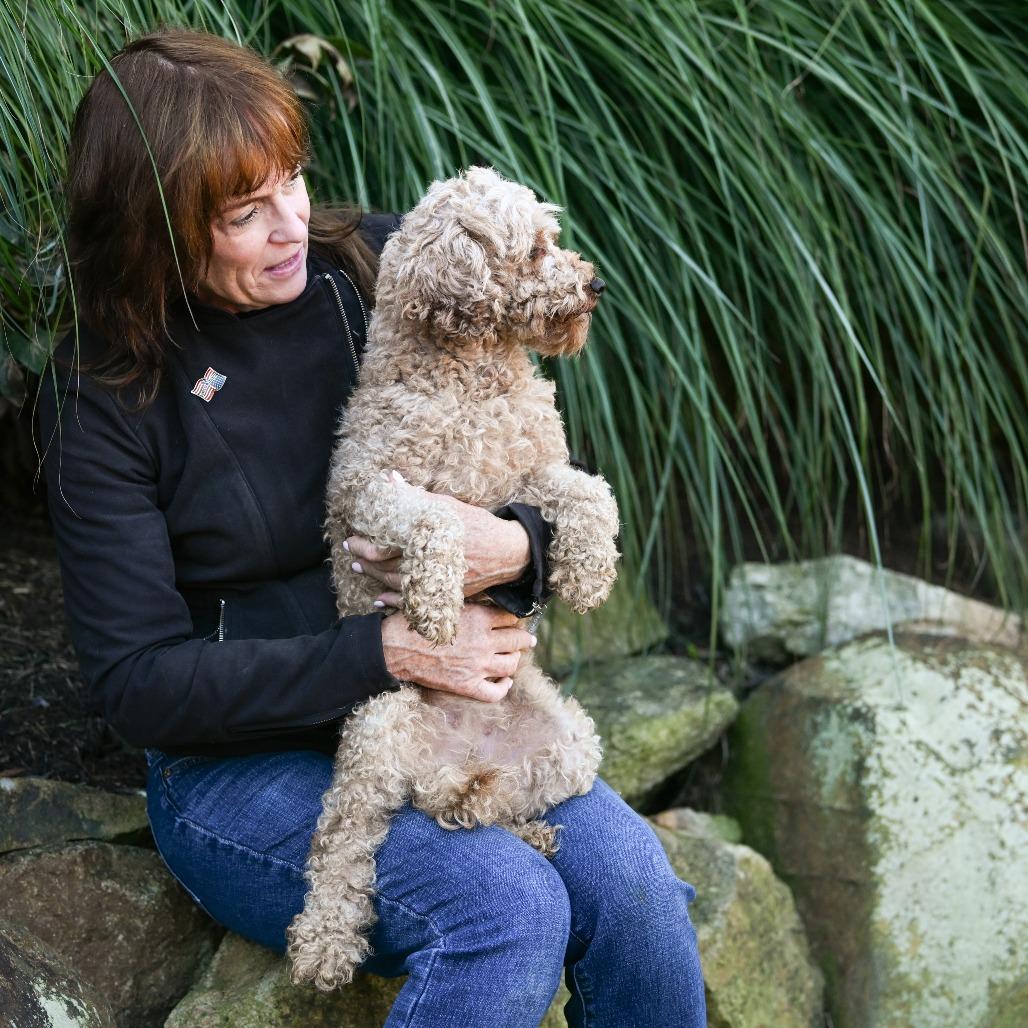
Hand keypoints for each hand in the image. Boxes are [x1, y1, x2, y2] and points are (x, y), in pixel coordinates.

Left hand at [345, 473, 530, 599]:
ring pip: (397, 585)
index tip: (353, 538)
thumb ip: (417, 497)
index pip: (386, 547)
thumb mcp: (448, 507)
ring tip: (360, 568)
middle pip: (387, 567)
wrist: (508, 552)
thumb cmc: (478, 526)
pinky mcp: (443, 595)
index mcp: (428, 542)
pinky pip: (412, 603)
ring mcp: (436, 583)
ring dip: (375, 577)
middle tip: (351, 552)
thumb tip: (391, 480)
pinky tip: (380, 600)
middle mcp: (429, 565)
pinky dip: (393, 602)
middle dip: (365, 560)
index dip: (365, 544)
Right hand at [380, 602, 535, 701]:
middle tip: (528, 640)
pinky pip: (495, 692)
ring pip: (511, 664)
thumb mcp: (445, 604)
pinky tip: (504, 681)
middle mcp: (483, 641)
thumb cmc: (417, 621)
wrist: (394, 647)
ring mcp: (477, 666)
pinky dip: (504, 687)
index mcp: (478, 617)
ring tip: (513, 657)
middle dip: (524, 639)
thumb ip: (468, 604)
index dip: (515, 619)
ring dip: (515, 660)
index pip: (510, 617)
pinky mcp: (467, 685)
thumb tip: (485, 600)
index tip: (514, 621)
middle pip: (517, 640)